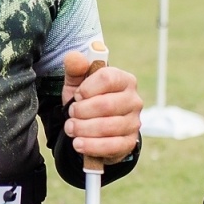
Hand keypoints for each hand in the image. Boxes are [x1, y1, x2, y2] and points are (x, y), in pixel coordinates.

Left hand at [61, 50, 141, 164]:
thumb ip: (75, 68)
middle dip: (81, 111)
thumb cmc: (87, 99)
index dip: (87, 88)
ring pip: (107, 127)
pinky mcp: (129, 143)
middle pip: (106, 105)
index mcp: (124, 80)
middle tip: (70, 114)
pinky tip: (78, 143)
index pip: (107, 78)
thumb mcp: (78, 82)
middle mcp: (133, 100)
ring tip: (70, 128)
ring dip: (83, 129)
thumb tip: (73, 57)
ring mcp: (134, 122)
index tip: (77, 95)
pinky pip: (111, 146)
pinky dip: (91, 146)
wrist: (93, 126)